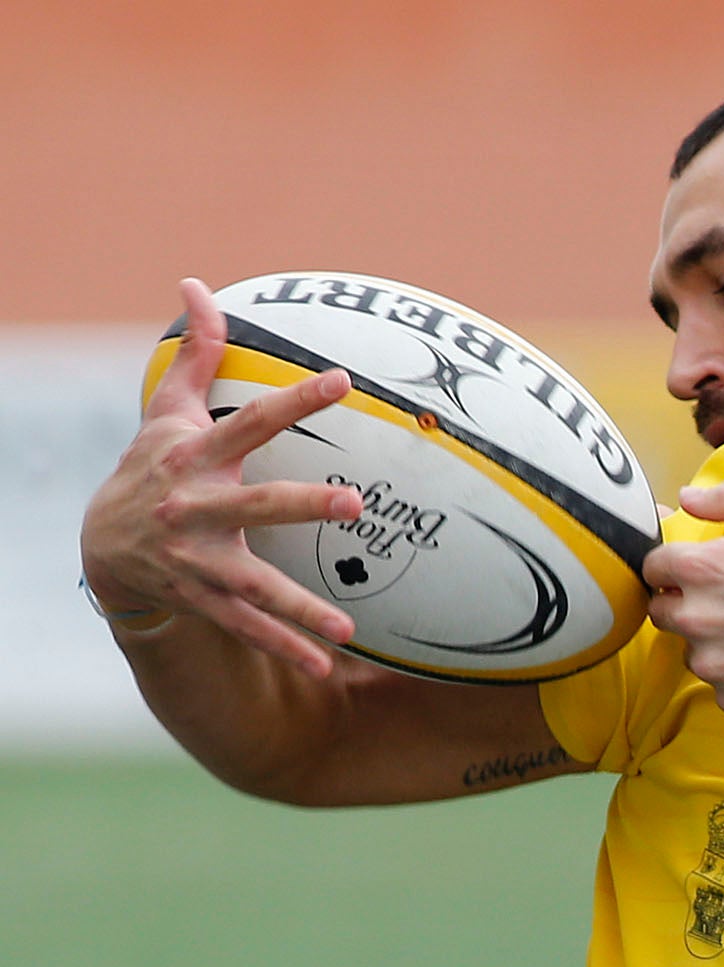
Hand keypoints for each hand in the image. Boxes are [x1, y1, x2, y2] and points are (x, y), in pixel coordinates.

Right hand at [77, 278, 364, 674]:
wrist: (103, 548)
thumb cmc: (152, 468)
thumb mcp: (166, 411)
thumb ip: (196, 353)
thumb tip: (197, 284)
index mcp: (197, 458)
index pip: (252, 421)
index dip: (297, 398)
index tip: (344, 380)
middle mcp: (198, 510)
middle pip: (257, 505)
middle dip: (303, 504)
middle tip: (355, 501)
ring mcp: (201, 561)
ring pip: (255, 584)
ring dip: (300, 607)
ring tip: (347, 625)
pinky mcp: (206, 600)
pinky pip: (250, 627)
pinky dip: (285, 647)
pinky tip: (327, 661)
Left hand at [646, 479, 723, 721]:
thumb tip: (687, 499)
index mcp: (706, 568)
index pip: (653, 568)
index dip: (677, 566)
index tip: (702, 570)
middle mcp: (701, 620)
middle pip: (665, 612)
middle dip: (691, 603)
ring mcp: (718, 667)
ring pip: (694, 652)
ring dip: (715, 642)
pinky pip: (722, 686)